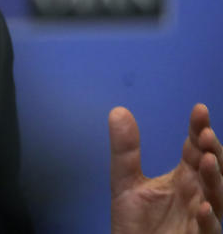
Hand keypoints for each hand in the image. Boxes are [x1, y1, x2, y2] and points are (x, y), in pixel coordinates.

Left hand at [110, 104, 222, 233]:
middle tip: (206, 134)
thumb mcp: (124, 182)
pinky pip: (208, 230)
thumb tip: (118, 110)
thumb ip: (125, 150)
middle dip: (213, 152)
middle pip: (212, 170)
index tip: (199, 110)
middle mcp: (196, 194)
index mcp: (183, 178)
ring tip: (206, 160)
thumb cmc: (135, 222)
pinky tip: (202, 206)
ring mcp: (199, 218)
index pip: (195, 149)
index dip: (199, 130)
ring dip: (214, 179)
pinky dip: (208, 218)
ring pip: (216, 197)